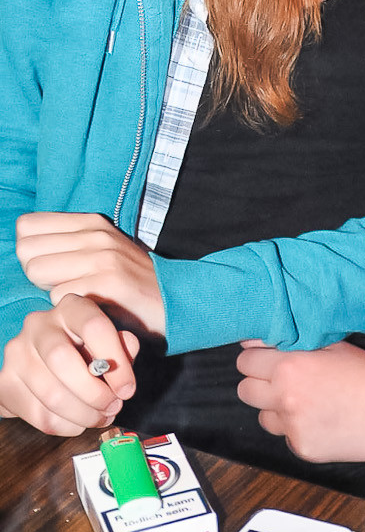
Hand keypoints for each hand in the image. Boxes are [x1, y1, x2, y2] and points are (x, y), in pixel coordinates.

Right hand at [0, 294, 138, 434]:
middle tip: (113, 406)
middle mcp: (38, 325)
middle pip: (62, 360)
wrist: (41, 361)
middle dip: (94, 393)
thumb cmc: (83, 348)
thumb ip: (121, 344)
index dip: (115, 362)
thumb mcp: (107, 340)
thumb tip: (129, 347)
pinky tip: (79, 421)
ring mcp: (17, 353)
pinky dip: (66, 426)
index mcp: (70, 307)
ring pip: (51, 395)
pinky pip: (39, 416)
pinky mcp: (6, 383)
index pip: (94, 327)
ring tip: (100, 416)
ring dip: (83, 415)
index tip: (127, 389)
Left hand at [16, 211, 165, 335]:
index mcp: (90, 223)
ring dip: (50, 290)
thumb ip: (67, 243)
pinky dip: (68, 308)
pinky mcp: (107, 284)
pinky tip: (87, 308)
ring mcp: (102, 257)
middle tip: (63, 284)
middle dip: (36, 274)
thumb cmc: (129, 281)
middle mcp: (95, 234)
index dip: (32, 251)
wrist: (174, 300)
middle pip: (26, 251)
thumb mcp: (102, 250)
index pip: (27, 226)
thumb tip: (24, 246)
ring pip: (37, 271)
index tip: (53, 266)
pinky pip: (58, 296)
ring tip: (76, 295)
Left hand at [237, 340, 364, 461]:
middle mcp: (285, 398)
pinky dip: (297, 429)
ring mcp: (292, 426)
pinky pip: (286, 436)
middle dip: (259, 383)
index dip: (257, 358)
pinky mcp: (302, 448)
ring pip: (263, 417)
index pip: (245, 360)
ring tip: (305, 402)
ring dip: (276, 409)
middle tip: (281, 380)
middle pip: (245, 390)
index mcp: (290, 366)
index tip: (266, 359)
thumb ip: (296, 342)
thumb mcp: (333, 346)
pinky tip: (321, 420)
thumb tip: (260, 339)